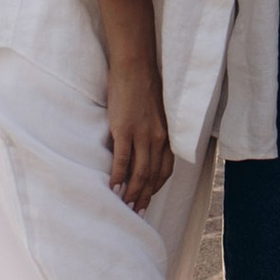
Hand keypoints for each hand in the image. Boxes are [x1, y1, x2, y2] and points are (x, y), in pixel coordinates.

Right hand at [105, 72, 175, 210]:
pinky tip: (113, 187)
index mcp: (166, 136)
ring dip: (132, 192)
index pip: (164, 171)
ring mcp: (142, 135)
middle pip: (152, 177)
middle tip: (136, 213)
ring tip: (125, 206)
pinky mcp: (125, 130)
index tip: (147, 200)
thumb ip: (153, 134)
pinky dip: (119, 176)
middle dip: (144, 197)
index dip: (155, 188)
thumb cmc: (143, 88)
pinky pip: (123, 160)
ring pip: (139, 173)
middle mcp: (158, 139)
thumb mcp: (155, 115)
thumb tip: (143, 149)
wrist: (135, 67)